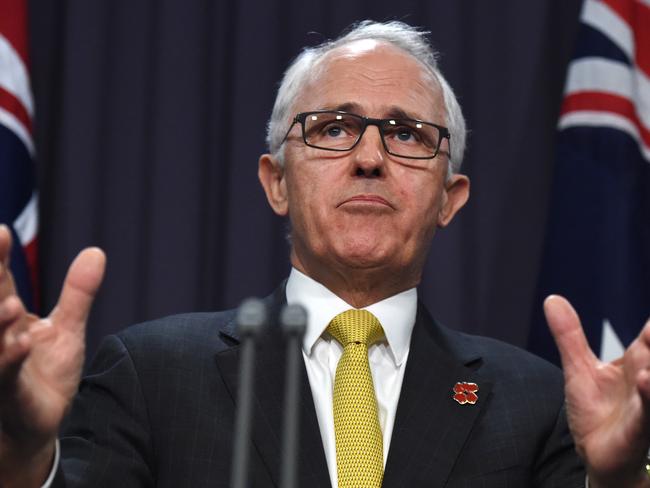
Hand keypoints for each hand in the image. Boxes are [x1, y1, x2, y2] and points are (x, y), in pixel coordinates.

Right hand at [0, 224, 104, 485]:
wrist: (36, 425)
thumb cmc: (43, 374)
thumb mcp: (66, 329)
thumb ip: (78, 292)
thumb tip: (96, 251)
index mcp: (6, 317)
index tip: (2, 230)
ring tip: (9, 303)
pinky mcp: (7, 394)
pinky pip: (5, 376)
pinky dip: (10, 359)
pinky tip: (23, 343)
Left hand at [545, 295, 649, 487]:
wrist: (597, 454)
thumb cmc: (596, 410)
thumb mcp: (579, 368)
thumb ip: (569, 335)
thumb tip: (552, 298)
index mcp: (636, 360)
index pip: (649, 334)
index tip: (649, 321)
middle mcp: (646, 378)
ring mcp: (644, 403)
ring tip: (646, 363)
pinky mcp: (639, 428)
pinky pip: (647, 413)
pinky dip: (648, 396)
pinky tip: (645, 379)